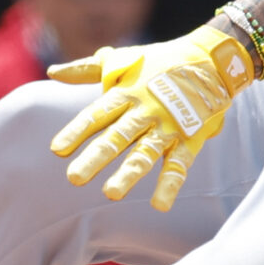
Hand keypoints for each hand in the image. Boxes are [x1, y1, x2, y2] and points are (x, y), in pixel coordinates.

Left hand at [48, 22, 257, 210]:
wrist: (212, 60)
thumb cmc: (159, 62)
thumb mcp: (123, 61)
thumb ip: (86, 69)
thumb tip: (52, 72)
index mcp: (126, 93)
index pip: (97, 114)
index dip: (77, 131)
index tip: (57, 150)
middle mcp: (144, 112)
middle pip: (116, 137)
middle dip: (96, 157)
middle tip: (75, 178)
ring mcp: (168, 127)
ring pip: (145, 153)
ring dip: (129, 174)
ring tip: (111, 193)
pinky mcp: (189, 139)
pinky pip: (179, 165)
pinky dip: (170, 184)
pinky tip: (159, 205)